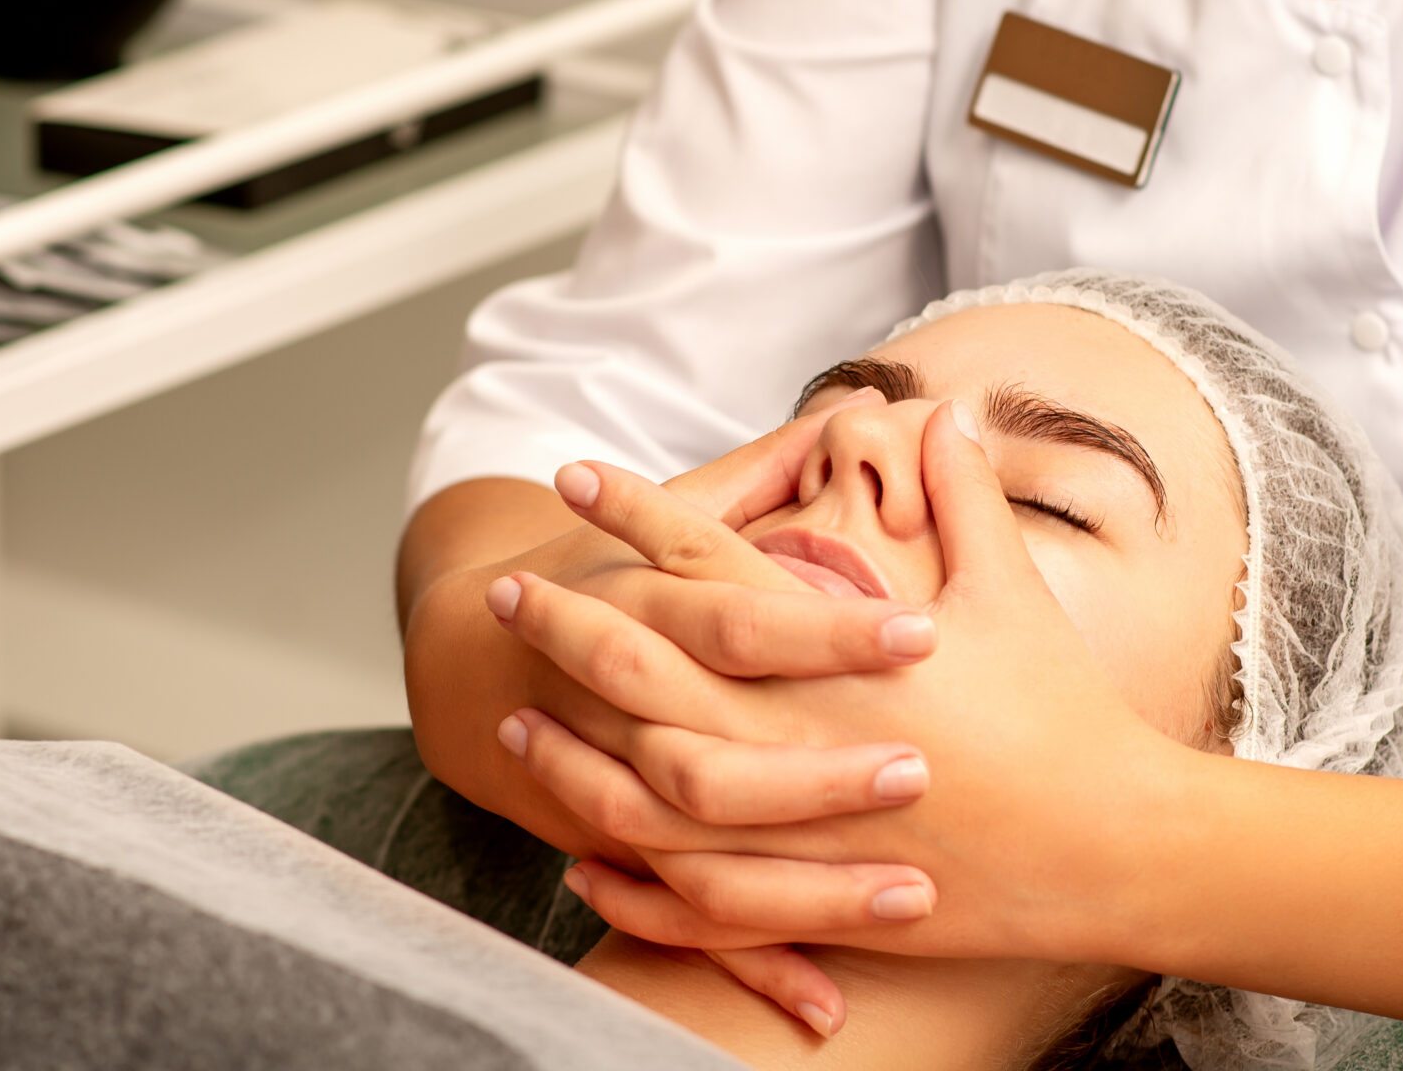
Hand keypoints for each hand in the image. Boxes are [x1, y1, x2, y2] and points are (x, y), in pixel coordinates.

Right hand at [401, 386, 943, 1027]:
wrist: (479, 648)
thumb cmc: (614, 571)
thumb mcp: (684, 510)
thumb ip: (779, 465)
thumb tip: (879, 395)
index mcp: (651, 606)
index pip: (744, 616)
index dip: (829, 627)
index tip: (923, 630)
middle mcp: (628, 707)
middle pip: (718, 746)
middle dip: (820, 767)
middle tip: (921, 766)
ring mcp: (618, 789)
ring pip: (699, 848)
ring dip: (803, 878)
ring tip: (911, 891)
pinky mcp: (623, 854)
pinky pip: (685, 923)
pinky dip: (750, 967)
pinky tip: (828, 1006)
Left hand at [490, 401, 1192, 965]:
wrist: (1111, 850)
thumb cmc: (1066, 717)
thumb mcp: (1011, 590)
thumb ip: (964, 495)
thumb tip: (943, 410)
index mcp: (837, 649)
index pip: (707, 564)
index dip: (635, 514)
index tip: (575, 475)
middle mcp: (794, 733)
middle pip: (643, 670)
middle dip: (567, 625)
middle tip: (508, 591)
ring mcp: (792, 825)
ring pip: (640, 787)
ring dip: (570, 749)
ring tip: (517, 714)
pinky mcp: (807, 898)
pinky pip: (685, 890)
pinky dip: (625, 873)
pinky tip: (579, 853)